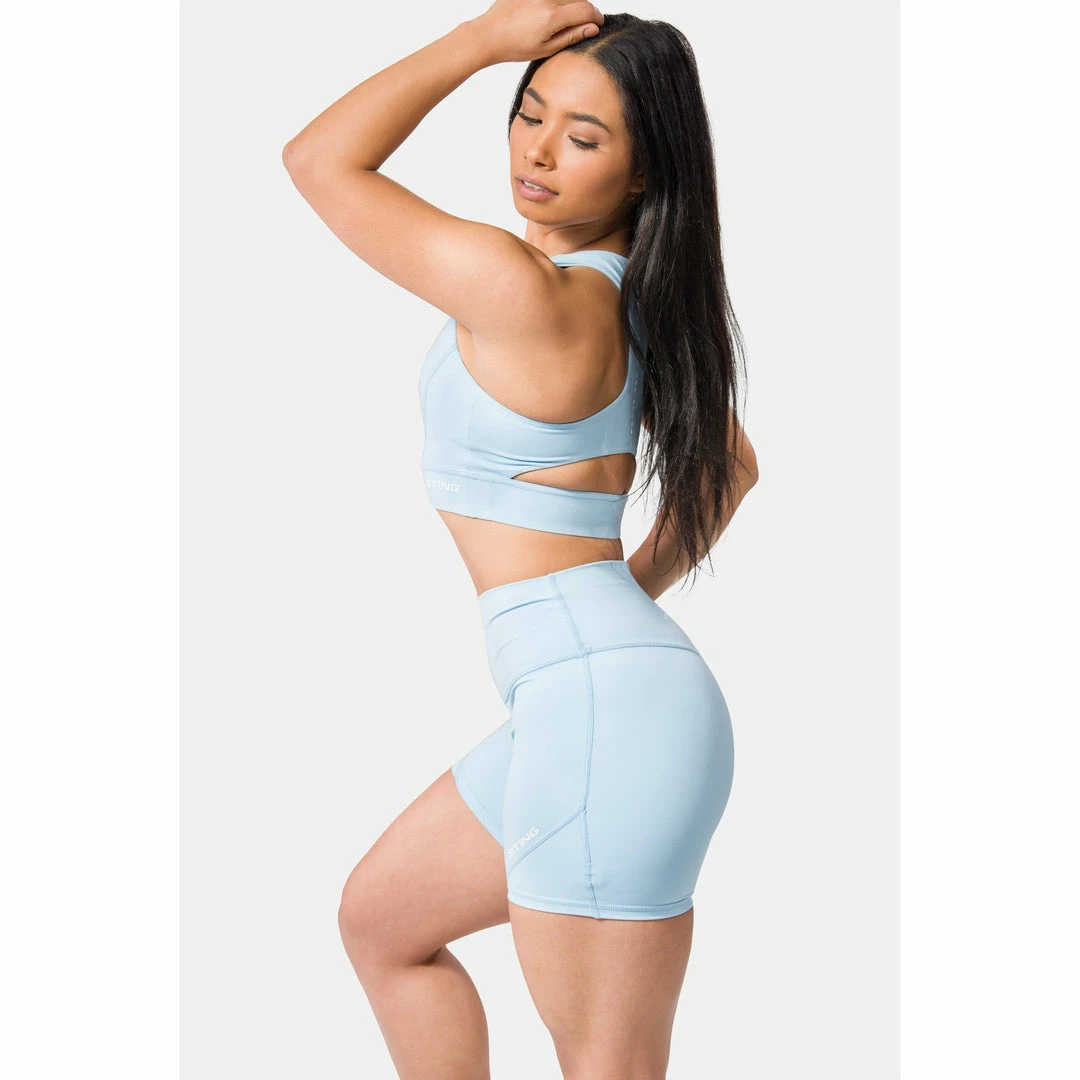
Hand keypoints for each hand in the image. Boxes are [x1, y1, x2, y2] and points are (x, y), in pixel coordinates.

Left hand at [470, 0, 603, 64]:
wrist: (489, 34)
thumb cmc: (514, 46)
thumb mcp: (546, 48)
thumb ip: (571, 36)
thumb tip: (592, 28)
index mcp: (551, 16)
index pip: (586, 10)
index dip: (596, 17)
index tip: (598, 24)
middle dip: (584, 10)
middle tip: (581, 24)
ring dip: (571, 3)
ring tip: (562, 19)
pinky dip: (557, 2)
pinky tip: (548, 13)